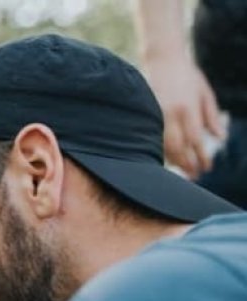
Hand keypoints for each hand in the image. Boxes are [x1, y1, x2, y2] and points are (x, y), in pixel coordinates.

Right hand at [144, 54, 224, 179]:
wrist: (164, 58)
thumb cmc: (188, 75)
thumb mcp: (205, 93)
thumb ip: (212, 116)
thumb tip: (220, 138)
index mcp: (188, 107)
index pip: (196, 140)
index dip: (201, 156)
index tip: (206, 168)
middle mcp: (172, 113)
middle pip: (178, 147)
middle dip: (186, 163)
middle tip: (194, 176)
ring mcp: (156, 114)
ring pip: (163, 145)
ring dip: (173, 160)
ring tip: (181, 171)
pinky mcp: (147, 114)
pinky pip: (153, 138)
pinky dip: (160, 150)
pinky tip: (166, 158)